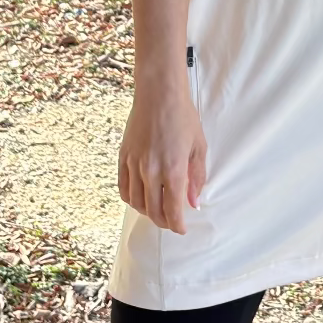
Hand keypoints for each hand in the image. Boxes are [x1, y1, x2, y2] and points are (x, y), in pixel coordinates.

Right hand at [117, 81, 206, 235]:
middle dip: (164, 221)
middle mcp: (151, 170)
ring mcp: (134, 164)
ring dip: (147, 212)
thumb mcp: (199, 147)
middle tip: (171, 221)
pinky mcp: (123, 157)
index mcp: (174, 169)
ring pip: (137, 202)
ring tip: (157, 211)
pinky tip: (140, 198)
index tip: (181, 228)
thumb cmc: (183, 117)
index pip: (173, 210)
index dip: (177, 225)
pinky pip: (123, 188)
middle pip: (154, 211)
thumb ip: (197, 178)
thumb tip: (193, 203)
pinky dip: (131, 199)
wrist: (159, 93)